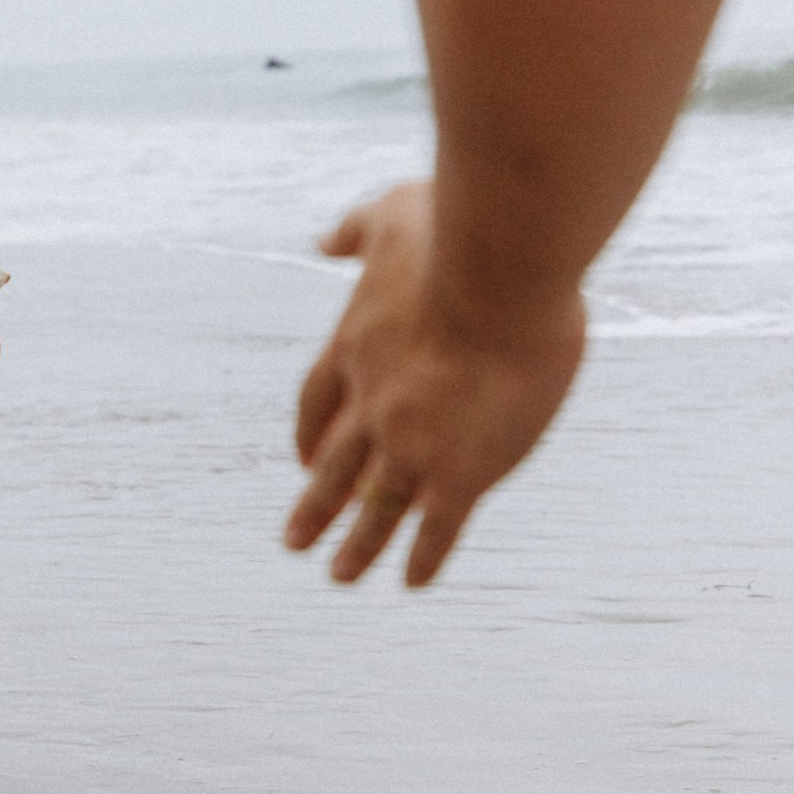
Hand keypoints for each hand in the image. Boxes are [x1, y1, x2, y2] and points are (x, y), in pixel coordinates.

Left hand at [287, 183, 585, 585]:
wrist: (499, 272)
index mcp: (356, 349)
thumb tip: (323, 240)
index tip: (304, 458)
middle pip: (335, 466)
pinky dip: (422, 556)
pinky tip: (412, 582)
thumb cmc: (455, 233)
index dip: (311, 433)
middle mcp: (373, 405)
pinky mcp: (462, 470)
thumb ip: (357, 228)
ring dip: (357, 546)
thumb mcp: (394, 211)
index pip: (319, 402)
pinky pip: (437, 526)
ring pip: (376, 507)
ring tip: (340, 577)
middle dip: (315, 506)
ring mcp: (413, 443)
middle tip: (294, 543)